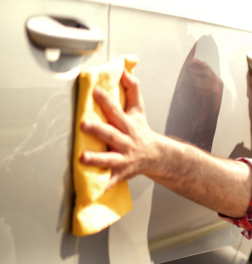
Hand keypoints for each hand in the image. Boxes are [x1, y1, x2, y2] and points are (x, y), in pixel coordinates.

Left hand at [79, 70, 161, 188]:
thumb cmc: (141, 131)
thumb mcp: (138, 110)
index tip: (96, 91)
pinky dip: (103, 187)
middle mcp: (126, 142)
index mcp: (129, 125)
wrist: (156, 156)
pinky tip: (93, 192)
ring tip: (83, 158)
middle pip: (112, 134)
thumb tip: (125, 71)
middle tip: (84, 124)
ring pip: (109, 159)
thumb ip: (132, 90)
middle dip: (98, 129)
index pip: (117, 111)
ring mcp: (123, 158)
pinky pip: (110, 181)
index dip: (106, 100)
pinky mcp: (120, 173)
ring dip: (97, 159)